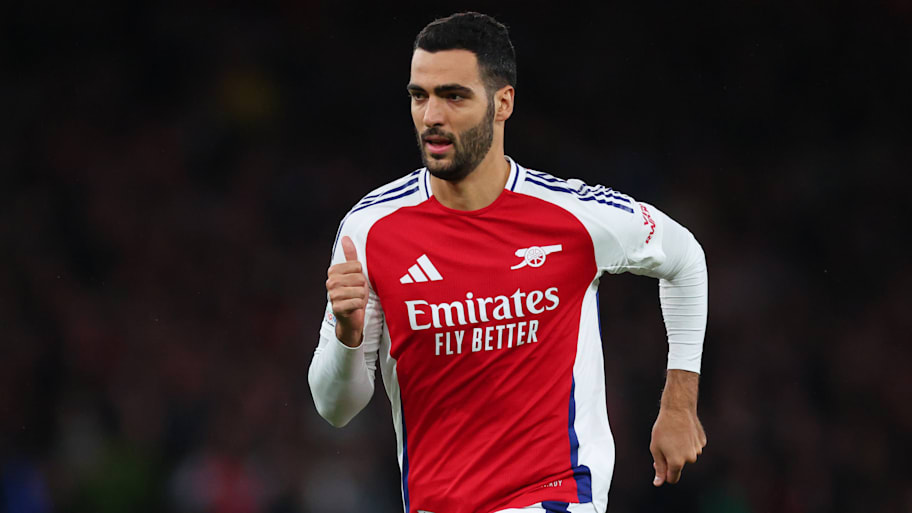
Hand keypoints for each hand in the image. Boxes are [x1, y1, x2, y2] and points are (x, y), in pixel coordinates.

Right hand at [326, 236, 367, 346]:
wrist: (351, 318)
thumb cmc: (354, 293)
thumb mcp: (354, 273)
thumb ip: (350, 256)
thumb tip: (346, 238)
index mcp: (333, 271)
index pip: (357, 266)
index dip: (361, 275)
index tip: (355, 282)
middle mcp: (330, 282)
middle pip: (359, 278)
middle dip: (362, 287)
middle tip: (356, 293)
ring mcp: (332, 295)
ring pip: (359, 290)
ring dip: (362, 297)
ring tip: (356, 300)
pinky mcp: (337, 308)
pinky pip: (357, 302)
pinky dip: (359, 306)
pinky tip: (354, 308)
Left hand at [649, 370, 705, 485]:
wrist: (678, 409)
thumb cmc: (663, 429)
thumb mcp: (655, 449)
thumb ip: (659, 468)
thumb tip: (658, 483)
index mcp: (677, 462)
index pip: (672, 478)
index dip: (665, 474)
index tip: (660, 467)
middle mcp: (690, 459)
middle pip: (679, 466)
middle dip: (671, 460)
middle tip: (663, 445)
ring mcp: (698, 450)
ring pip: (687, 455)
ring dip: (680, 450)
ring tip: (673, 435)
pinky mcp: (702, 441)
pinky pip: (693, 446)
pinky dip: (687, 442)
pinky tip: (682, 431)